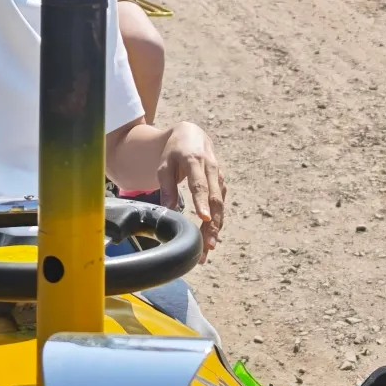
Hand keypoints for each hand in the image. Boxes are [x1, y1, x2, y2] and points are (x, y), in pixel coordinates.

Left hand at [157, 121, 224, 257]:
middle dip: (213, 224)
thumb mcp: (164, 165)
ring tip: (208, 249)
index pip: (199, 184)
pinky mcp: (221, 184)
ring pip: (221, 205)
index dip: (202, 201)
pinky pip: (221, 205)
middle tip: (208, 246)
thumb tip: (168, 212)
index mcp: (195, 161)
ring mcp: (219, 176)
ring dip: (216, 228)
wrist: (192, 135)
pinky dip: (217, 222)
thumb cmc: (174, 151)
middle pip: (215, 199)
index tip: (204, 218)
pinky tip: (211, 238)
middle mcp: (211, 169)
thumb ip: (167, 187)